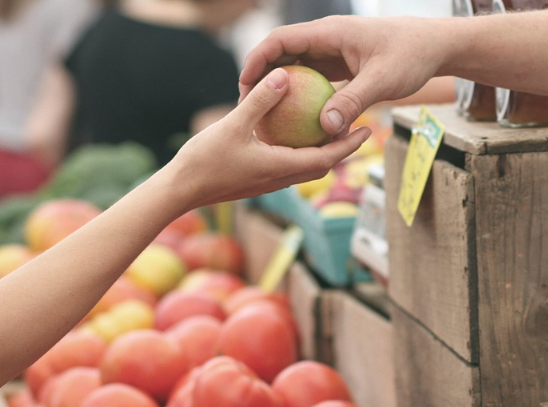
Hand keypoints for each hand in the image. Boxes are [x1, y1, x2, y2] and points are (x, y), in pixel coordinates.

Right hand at [167, 66, 371, 211]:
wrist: (180, 191)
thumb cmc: (204, 160)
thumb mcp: (233, 125)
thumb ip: (260, 101)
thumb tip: (284, 75)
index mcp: (280, 168)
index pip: (326, 159)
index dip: (349, 145)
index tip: (367, 130)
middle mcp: (279, 179)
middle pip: (321, 166)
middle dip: (342, 149)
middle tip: (357, 128)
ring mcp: (268, 183)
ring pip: (305, 168)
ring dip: (322, 152)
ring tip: (330, 131)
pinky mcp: (257, 181)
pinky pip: (287, 166)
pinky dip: (299, 153)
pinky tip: (292, 135)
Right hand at [239, 16, 446, 136]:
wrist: (435, 46)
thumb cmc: (411, 55)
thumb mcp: (382, 80)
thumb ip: (352, 102)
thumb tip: (325, 128)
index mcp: (329, 32)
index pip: (280, 40)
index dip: (257, 60)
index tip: (244, 85)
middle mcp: (326, 40)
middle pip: (282, 54)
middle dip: (262, 78)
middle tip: (248, 107)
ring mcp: (333, 53)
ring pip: (297, 68)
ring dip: (281, 89)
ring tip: (266, 117)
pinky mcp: (341, 66)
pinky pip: (314, 81)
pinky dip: (302, 97)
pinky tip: (297, 122)